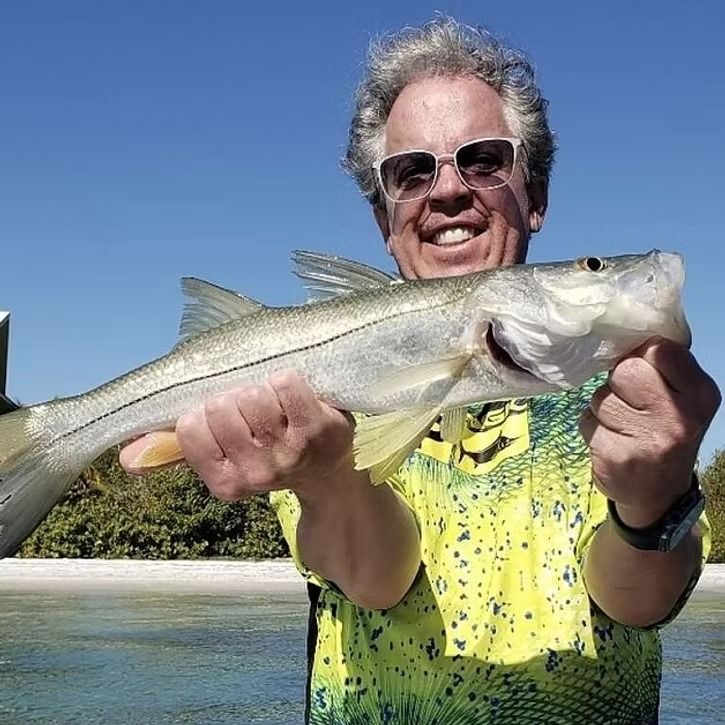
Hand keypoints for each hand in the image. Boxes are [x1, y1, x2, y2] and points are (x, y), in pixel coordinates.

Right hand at [120, 371, 355, 499]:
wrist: (329, 472)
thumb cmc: (268, 454)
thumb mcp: (222, 459)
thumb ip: (174, 452)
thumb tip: (126, 457)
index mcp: (224, 481)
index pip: (189, 426)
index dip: (204, 412)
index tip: (224, 420)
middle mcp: (255, 473)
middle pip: (220, 405)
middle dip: (234, 398)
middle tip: (255, 414)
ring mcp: (289, 453)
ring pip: (252, 393)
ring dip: (262, 389)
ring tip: (277, 407)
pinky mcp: (319, 429)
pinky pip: (284, 382)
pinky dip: (288, 380)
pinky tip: (297, 399)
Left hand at [579, 337, 720, 526]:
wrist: (659, 493)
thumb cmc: (664, 430)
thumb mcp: (680, 396)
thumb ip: (662, 365)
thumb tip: (624, 331)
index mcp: (700, 393)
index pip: (657, 349)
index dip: (640, 355)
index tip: (641, 369)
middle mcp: (679, 417)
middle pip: (624, 370)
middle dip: (618, 382)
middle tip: (630, 402)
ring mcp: (648, 440)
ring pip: (600, 396)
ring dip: (602, 408)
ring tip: (622, 425)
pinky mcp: (616, 456)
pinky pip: (587, 422)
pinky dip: (592, 428)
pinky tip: (611, 442)